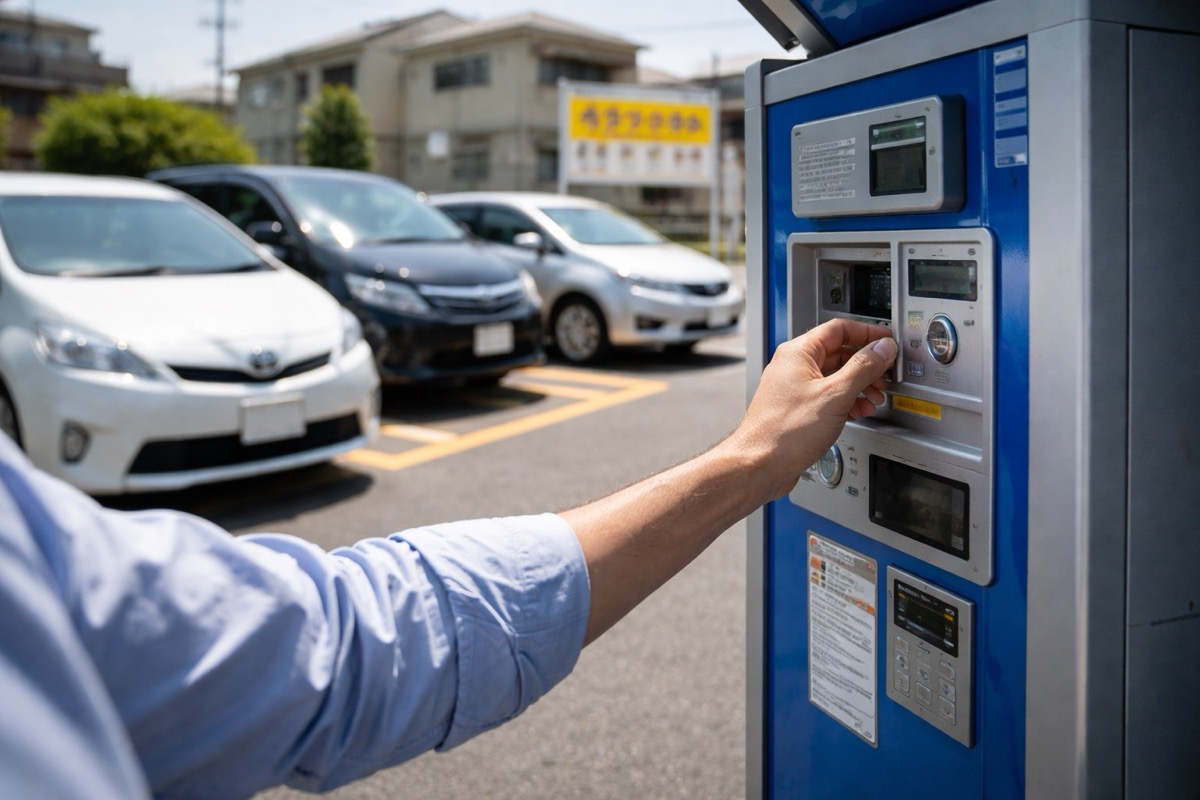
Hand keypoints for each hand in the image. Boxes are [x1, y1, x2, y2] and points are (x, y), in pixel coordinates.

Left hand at [725, 319, 896, 500]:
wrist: (760, 465)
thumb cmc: (785, 431)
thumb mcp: (835, 395)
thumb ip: (863, 368)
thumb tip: (882, 349)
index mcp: (798, 352)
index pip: (839, 329)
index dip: (867, 334)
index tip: (887, 343)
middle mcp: (793, 366)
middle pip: (839, 353)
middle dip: (866, 365)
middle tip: (885, 376)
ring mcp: (794, 388)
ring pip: (834, 376)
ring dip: (859, 385)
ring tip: (875, 397)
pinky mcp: (797, 408)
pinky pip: (827, 396)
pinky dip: (846, 401)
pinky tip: (858, 411)